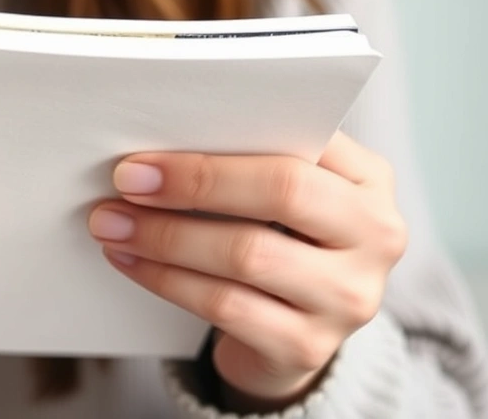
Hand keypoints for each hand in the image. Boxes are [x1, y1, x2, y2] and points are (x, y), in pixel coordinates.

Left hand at [87, 132, 406, 410]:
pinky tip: (129, 261)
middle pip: (283, 192)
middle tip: (124, 182)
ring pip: (247, 255)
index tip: (147, 150)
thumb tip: (158, 147)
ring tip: (111, 223)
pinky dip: (165, 280)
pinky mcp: (308, 346)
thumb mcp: (280, 193)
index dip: (219, 146)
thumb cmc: (275, 237)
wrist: (290, 330)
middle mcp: (377, 235)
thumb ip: (245, 158)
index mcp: (368, 178)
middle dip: (194, 183)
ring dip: (165, 236)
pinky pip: (225, 307)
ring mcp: (349, 296)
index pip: (301, 141)